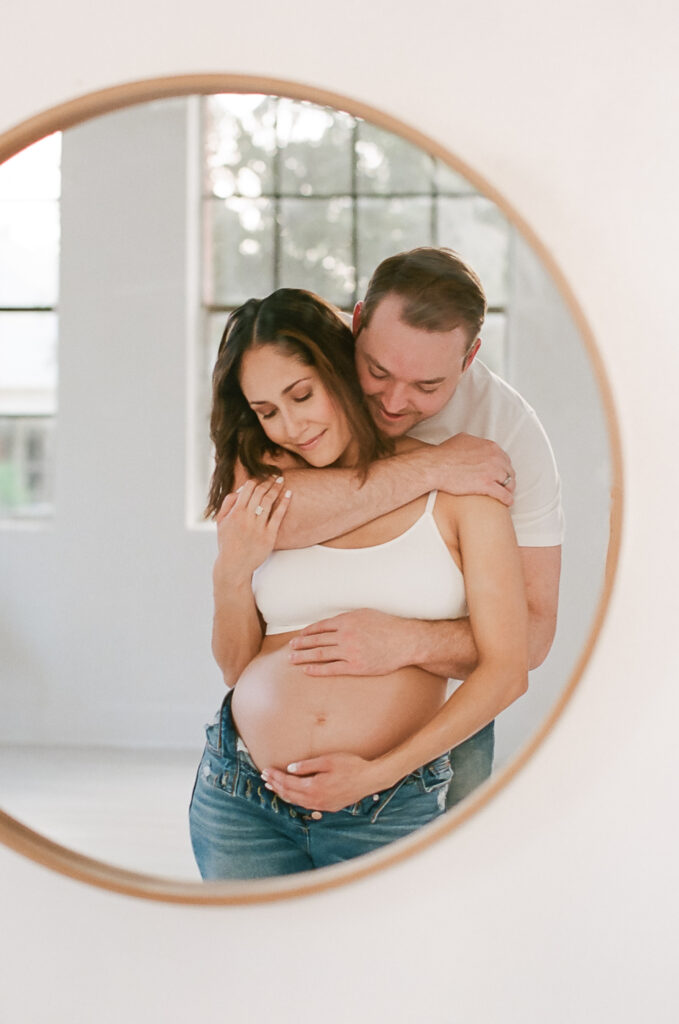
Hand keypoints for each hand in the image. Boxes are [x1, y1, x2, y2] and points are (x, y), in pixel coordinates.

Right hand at [214, 477, 290, 578]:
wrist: (234, 565)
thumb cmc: (227, 542)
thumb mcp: (221, 522)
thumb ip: (227, 503)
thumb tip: (239, 489)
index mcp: (235, 513)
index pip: (247, 489)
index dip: (256, 480)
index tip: (262, 476)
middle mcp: (247, 518)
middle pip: (260, 493)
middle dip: (268, 481)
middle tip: (275, 474)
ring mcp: (258, 527)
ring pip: (269, 502)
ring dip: (276, 488)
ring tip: (281, 480)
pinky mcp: (269, 536)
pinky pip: (278, 516)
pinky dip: (284, 503)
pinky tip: (289, 494)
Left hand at [261, 752, 386, 811]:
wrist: (370, 779)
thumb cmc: (351, 766)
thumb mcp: (328, 760)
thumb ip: (308, 765)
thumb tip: (290, 768)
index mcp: (314, 787)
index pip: (288, 783)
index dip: (276, 776)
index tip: (266, 770)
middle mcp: (316, 800)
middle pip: (289, 794)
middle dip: (276, 785)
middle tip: (265, 778)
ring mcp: (323, 805)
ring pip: (297, 802)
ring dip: (284, 793)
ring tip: (274, 787)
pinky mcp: (329, 807)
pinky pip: (307, 805)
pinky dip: (295, 799)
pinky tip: (293, 795)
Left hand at [288, 609, 410, 675]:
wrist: (406, 641)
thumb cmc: (388, 626)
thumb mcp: (366, 614)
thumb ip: (349, 618)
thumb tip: (333, 622)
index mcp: (347, 620)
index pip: (321, 626)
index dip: (307, 632)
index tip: (298, 636)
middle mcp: (345, 635)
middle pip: (317, 640)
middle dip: (301, 644)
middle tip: (290, 648)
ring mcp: (350, 651)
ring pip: (320, 654)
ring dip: (304, 656)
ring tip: (292, 659)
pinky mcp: (356, 666)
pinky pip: (331, 668)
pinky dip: (317, 669)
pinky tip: (307, 670)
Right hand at [427, 433, 514, 505]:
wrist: (435, 466)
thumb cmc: (443, 454)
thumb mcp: (462, 439)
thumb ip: (473, 442)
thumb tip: (474, 443)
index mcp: (490, 446)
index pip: (504, 458)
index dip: (503, 467)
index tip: (500, 473)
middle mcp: (494, 457)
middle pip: (509, 470)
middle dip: (507, 478)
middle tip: (504, 485)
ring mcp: (492, 471)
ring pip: (509, 482)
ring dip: (509, 489)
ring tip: (506, 494)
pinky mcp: (487, 485)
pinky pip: (503, 494)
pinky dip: (507, 499)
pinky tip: (507, 502)